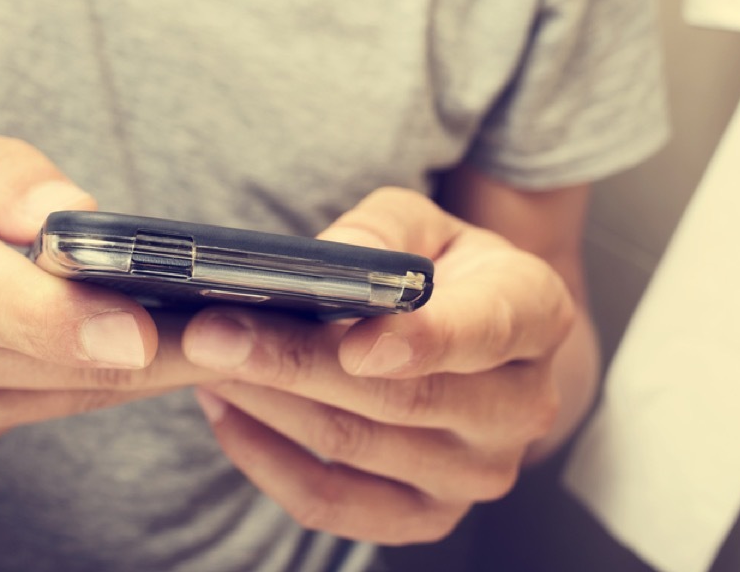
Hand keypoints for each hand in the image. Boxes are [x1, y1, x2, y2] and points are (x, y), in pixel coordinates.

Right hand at [0, 114, 211, 455]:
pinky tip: (162, 346)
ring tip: (231, 334)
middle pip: (60, 364)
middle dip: (163, 350)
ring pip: (73, 396)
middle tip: (248, 328)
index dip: (77, 324)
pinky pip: (55, 406)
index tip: (146, 328)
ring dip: (155, 370)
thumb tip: (71, 214)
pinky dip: (110, 378)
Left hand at [183, 187, 578, 543]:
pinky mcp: (429, 516)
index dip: (422, 341)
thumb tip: (326, 262)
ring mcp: (479, 472)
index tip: (353, 343)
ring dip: (268, 402)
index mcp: (535, 315)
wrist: (474, 340)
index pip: (485, 332)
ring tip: (205, 358)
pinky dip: (267, 459)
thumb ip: (379, 231)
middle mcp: (523, 405)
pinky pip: (332, 506)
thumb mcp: (422, 223)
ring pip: (356, 447)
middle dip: (296, 363)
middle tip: (213, 332)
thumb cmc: (444, 269)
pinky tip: (226, 409)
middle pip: (402, 398)